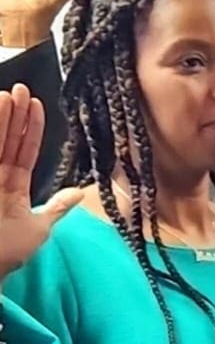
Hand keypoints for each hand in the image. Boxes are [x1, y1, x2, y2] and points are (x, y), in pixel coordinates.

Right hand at [0, 84, 82, 277]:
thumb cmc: (6, 254)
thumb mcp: (37, 230)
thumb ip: (55, 209)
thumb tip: (78, 194)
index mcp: (11, 188)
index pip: (23, 151)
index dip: (30, 129)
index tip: (35, 104)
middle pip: (4, 142)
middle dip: (13, 116)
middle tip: (21, 89)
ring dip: (0, 120)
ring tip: (8, 95)